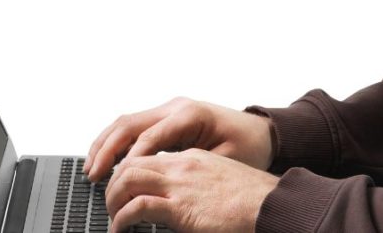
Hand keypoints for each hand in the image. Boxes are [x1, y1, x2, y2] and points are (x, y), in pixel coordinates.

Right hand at [85, 97, 273, 181]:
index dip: (129, 162)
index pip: (148, 137)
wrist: (264, 132)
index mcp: (189, 115)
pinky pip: (135, 126)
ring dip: (106, 144)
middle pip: (129, 124)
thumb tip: (161, 185)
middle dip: (107, 150)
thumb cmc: (249, 146)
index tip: (115, 184)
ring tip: (91, 168)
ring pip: (127, 122)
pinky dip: (117, 142)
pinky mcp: (169, 117)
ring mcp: (171, 109)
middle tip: (92, 175)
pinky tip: (107, 159)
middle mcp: (176, 107)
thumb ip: (191, 170)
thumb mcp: (224, 161)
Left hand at [105, 148, 278, 232]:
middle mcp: (182, 165)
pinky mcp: (179, 207)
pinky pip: (136, 207)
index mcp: (192, 158)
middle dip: (114, 183)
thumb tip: (188, 199)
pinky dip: (121, 219)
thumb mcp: (221, 179)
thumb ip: (200, 183)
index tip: (124, 188)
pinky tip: (121, 229)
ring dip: (113, 198)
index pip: (148, 157)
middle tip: (111, 202)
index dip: (130, 172)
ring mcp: (180, 184)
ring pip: (127, 179)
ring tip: (113, 216)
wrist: (270, 204)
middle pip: (131, 163)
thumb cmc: (253, 198)